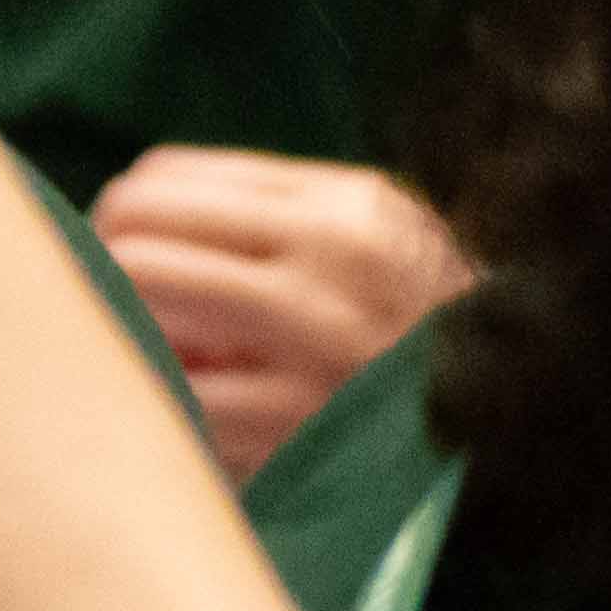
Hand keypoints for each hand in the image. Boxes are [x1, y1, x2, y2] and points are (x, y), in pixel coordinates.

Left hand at [93, 146, 474, 480]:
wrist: (509, 435)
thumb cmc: (410, 338)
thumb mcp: (366, 250)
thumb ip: (264, 221)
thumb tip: (122, 215)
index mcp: (347, 205)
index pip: (169, 175)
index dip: (124, 214)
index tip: (123, 251)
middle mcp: (334, 258)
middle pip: (137, 220)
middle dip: (102, 258)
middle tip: (112, 300)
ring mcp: (314, 339)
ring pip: (137, 286)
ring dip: (124, 320)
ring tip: (159, 351)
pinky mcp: (290, 422)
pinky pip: (170, 387)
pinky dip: (161, 395)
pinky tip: (187, 409)